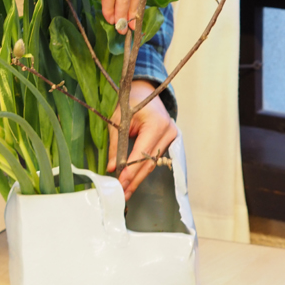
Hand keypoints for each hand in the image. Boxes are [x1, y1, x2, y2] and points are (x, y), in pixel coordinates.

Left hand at [107, 80, 176, 200]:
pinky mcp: (171, 140)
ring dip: (139, 177)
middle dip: (135, 180)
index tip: (120, 183)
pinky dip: (144, 169)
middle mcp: (168, 132)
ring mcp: (172, 137)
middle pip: (150, 163)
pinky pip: (156, 158)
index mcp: (156, 124)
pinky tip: (134, 180)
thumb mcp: (119, 120)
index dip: (131, 170)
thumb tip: (112, 167)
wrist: (145, 90)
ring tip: (126, 191)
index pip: (142, 153)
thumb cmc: (131, 102)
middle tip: (122, 194)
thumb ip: (116, 144)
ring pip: (153, 163)